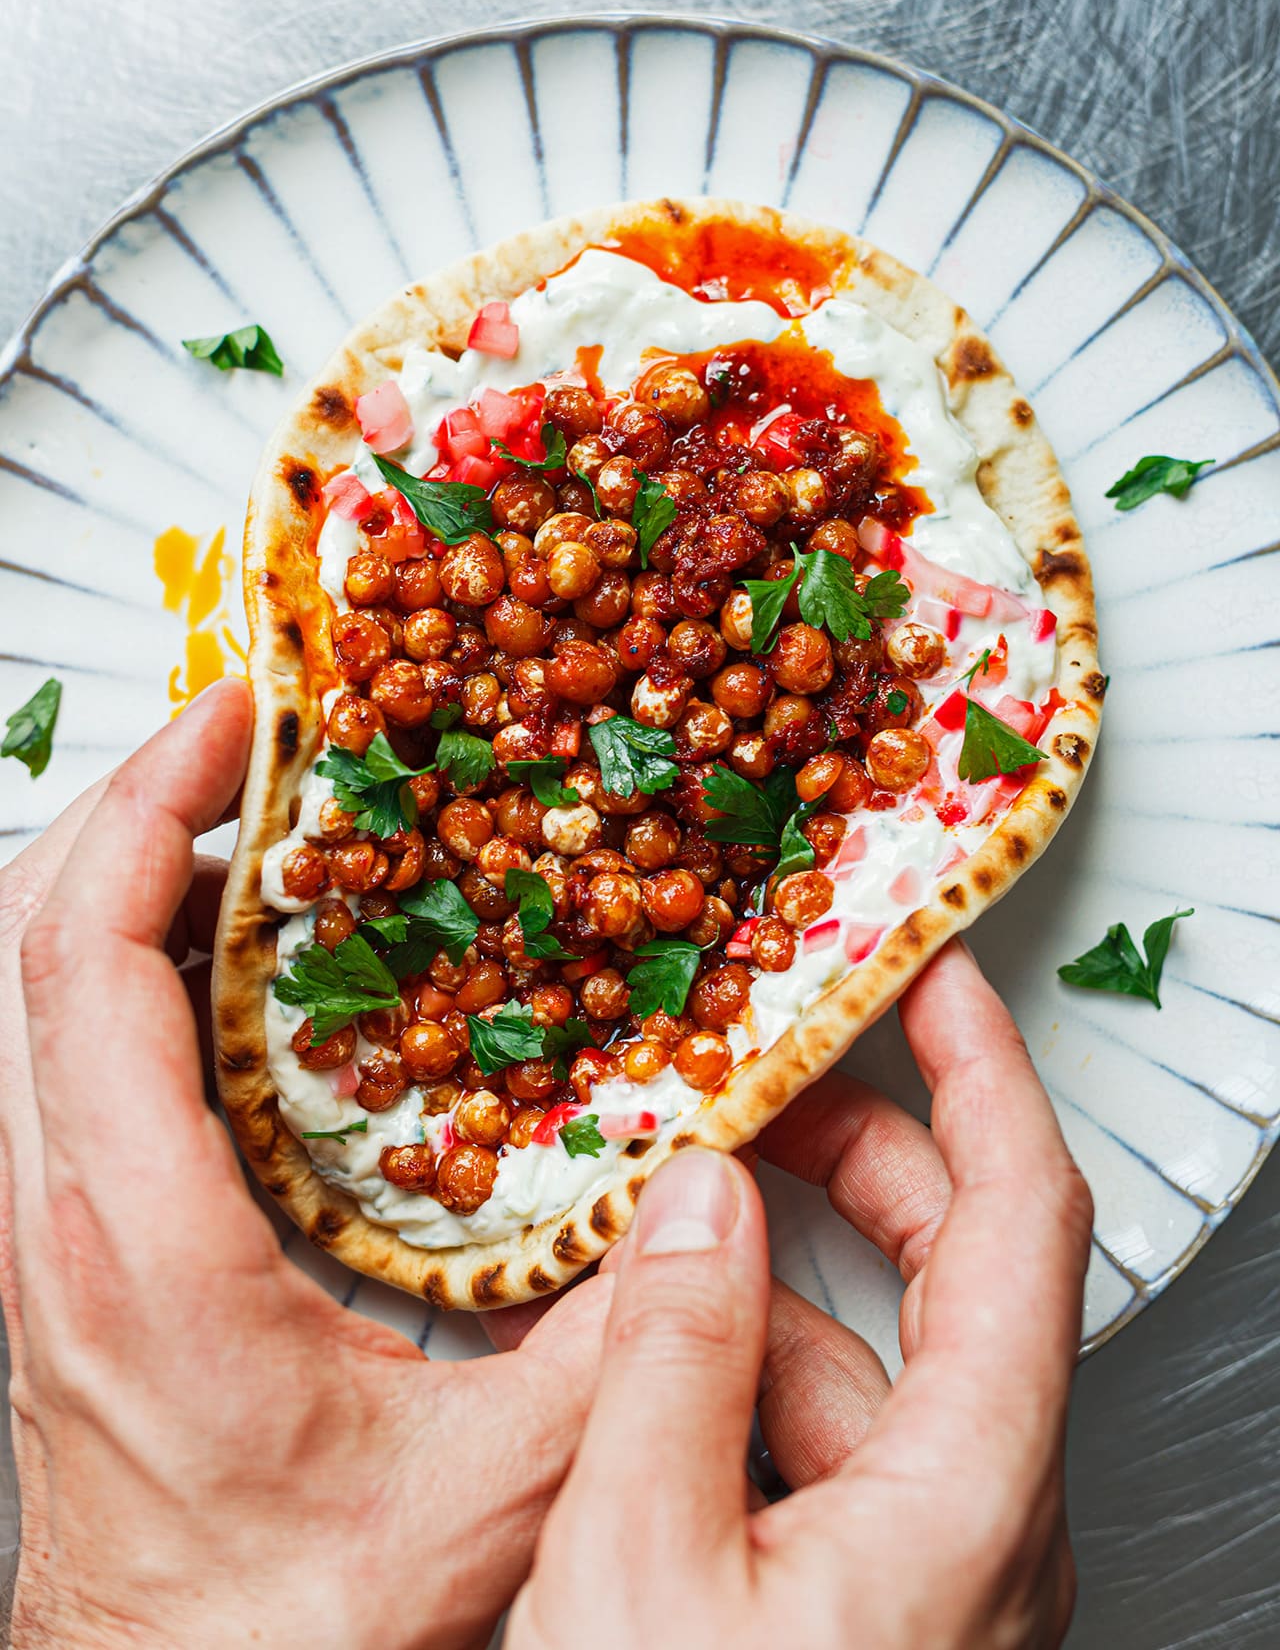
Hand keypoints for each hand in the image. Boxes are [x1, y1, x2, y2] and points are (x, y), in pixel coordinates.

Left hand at [0, 679, 616, 1649]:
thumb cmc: (281, 1631)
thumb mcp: (490, 1489)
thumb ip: (616, 1343)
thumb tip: (706, 1204)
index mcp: (132, 1241)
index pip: (85, 952)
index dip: (154, 803)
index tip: (236, 716)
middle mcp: (53, 1215)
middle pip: (27, 931)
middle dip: (135, 799)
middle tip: (251, 738)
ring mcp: (40, 1227)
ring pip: (24, 982)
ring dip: (123, 873)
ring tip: (251, 822)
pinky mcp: (62, 1247)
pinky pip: (58, 1044)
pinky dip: (127, 956)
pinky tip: (235, 963)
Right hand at [508, 940, 1092, 1649]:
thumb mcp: (642, 1563)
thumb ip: (675, 1360)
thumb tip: (696, 1199)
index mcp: (969, 1492)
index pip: (1024, 1213)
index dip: (983, 1067)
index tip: (934, 972)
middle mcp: (987, 1524)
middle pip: (960, 1269)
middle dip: (862, 1152)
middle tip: (769, 1082)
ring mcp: (938, 1570)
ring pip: (882, 1364)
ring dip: (777, 1275)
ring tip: (661, 1227)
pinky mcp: (880, 1610)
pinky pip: (839, 1447)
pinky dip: (755, 1373)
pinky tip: (652, 1365)